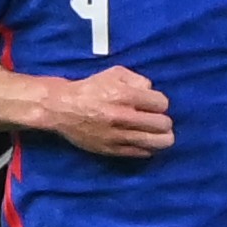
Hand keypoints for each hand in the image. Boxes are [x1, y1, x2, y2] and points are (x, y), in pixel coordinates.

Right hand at [33, 64, 175, 156]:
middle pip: (163, 124)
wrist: (62, 109)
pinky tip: (144, 142)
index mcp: (125, 96)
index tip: (154, 104)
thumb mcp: (113, 73)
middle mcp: (123, 117)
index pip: (161, 104)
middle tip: (157, 120)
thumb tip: (151, 91)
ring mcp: (118, 136)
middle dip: (163, 121)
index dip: (160, 103)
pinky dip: (147, 148)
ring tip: (159, 135)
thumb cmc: (89, 89)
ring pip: (155, 143)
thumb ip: (136, 79)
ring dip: (162, 138)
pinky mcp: (112, 149)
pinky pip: (140, 153)